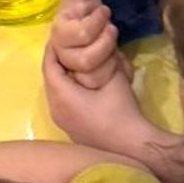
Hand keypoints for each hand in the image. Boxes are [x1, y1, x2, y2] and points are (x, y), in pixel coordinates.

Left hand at [42, 40, 183, 182]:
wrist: (135, 149)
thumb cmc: (122, 112)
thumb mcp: (114, 77)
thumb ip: (104, 57)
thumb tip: (101, 42)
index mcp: (61, 96)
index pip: (49, 64)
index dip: (54, 46)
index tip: (62, 34)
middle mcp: (55, 109)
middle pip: (50, 77)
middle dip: (59, 59)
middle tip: (70, 44)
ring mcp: (62, 121)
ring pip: (56, 90)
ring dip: (64, 75)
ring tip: (78, 60)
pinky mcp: (71, 128)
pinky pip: (63, 101)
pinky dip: (69, 88)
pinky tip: (84, 81)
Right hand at [50, 0, 128, 89]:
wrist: (91, 43)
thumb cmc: (88, 17)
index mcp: (61, 26)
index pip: (72, 30)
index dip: (93, 23)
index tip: (105, 11)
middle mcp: (60, 47)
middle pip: (82, 53)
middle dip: (103, 39)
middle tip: (110, 29)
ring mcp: (67, 66)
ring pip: (89, 66)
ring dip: (107, 53)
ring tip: (110, 45)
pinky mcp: (77, 80)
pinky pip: (97, 80)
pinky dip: (108, 71)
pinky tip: (109, 63)